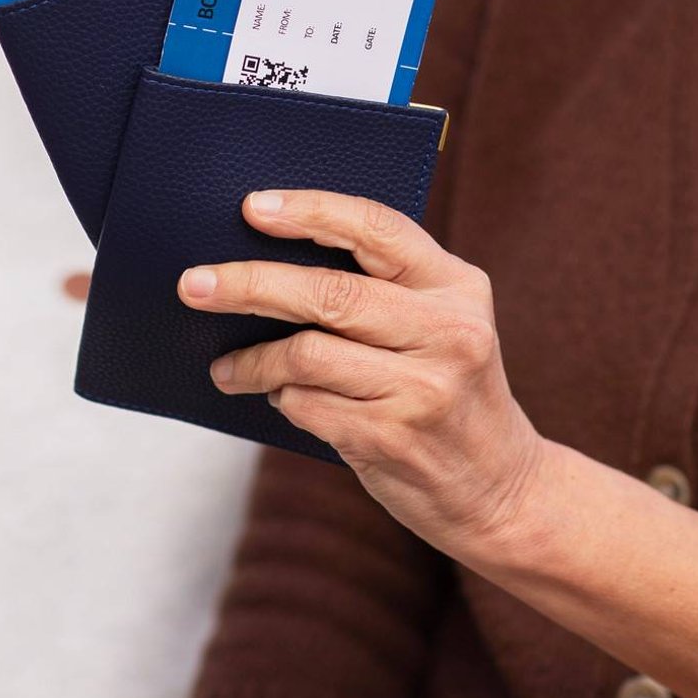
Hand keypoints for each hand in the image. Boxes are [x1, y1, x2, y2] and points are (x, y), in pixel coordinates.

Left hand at [180, 189, 545, 556]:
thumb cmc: (451, 394)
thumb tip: (270, 258)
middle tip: (193, 285)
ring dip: (253, 360)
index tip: (252, 207)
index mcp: (458, 287)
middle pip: (328, 292)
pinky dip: (280, 398)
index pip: (378, 228)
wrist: (503, 490)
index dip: (310, 212)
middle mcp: (448, 332)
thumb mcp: (445, 327)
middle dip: (248, 284)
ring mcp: (423, 390)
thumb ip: (386, 291)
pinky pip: (306, 405)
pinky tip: (276, 398)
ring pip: (307, 354)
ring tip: (227, 367)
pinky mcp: (393, 439)